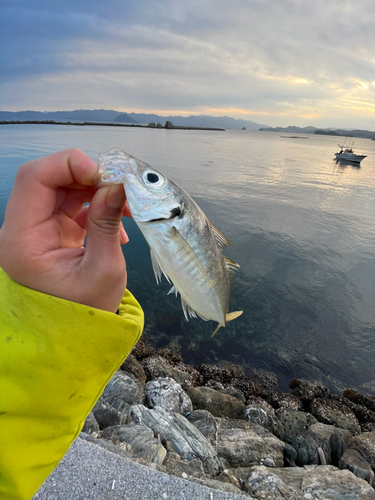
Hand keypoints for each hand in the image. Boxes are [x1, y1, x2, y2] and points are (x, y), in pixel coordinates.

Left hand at [0, 149, 130, 312]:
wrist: (76, 334)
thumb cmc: (85, 312)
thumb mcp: (103, 269)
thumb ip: (107, 223)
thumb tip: (117, 185)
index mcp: (22, 240)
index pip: (34, 179)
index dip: (68, 165)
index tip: (104, 174)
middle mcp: (22, 229)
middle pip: (48, 179)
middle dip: (86, 176)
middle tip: (119, 187)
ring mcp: (36, 229)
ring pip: (62, 188)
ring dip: (95, 189)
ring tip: (125, 207)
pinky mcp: (52, 232)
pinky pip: (71, 203)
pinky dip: (95, 204)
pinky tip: (116, 221)